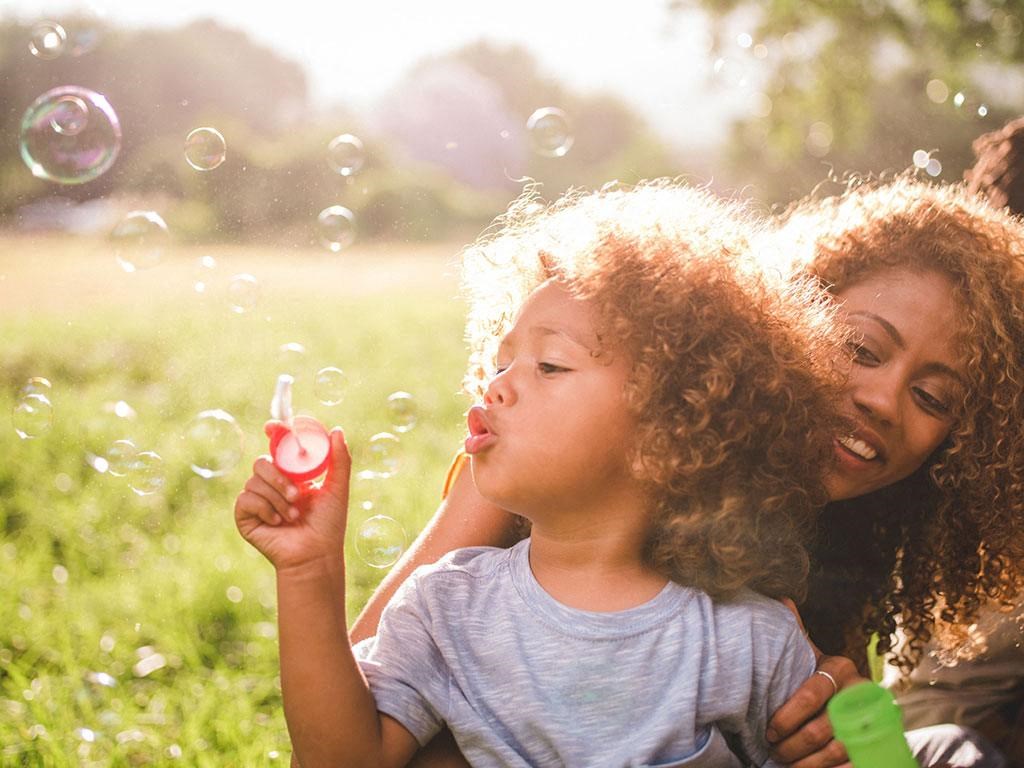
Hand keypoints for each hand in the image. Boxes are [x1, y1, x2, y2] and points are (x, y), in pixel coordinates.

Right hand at [234, 422, 350, 571]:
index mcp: (291, 475)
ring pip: (254, 481)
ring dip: (277, 499)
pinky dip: (264, 509)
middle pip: (261, 462)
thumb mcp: (337, 488)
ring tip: (293, 516)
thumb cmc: (329, 524)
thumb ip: (339, 460)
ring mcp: (257, 500)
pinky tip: (277, 523)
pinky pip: (245, 499)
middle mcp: (272, 485)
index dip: (272, 434)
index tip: (272, 427)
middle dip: (279, 477)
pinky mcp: (245, 516)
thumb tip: (337, 429)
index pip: (276, 449)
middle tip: (297, 495)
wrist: (315, 555)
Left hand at [768, 599, 865, 766]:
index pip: (811, 694)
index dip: (787, 715)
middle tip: (773, 752)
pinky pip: (855, 764)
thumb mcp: (808, 654)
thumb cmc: (820, 676)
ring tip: (786, 763)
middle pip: (821, 728)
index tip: (769, 730)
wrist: (858, 702)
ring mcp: (872, 720)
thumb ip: (795, 632)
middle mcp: (860, 692)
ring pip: (836, 750)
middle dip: (792, 745)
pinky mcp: (878, 744)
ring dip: (806, 763)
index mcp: (840, 667)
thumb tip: (781, 600)